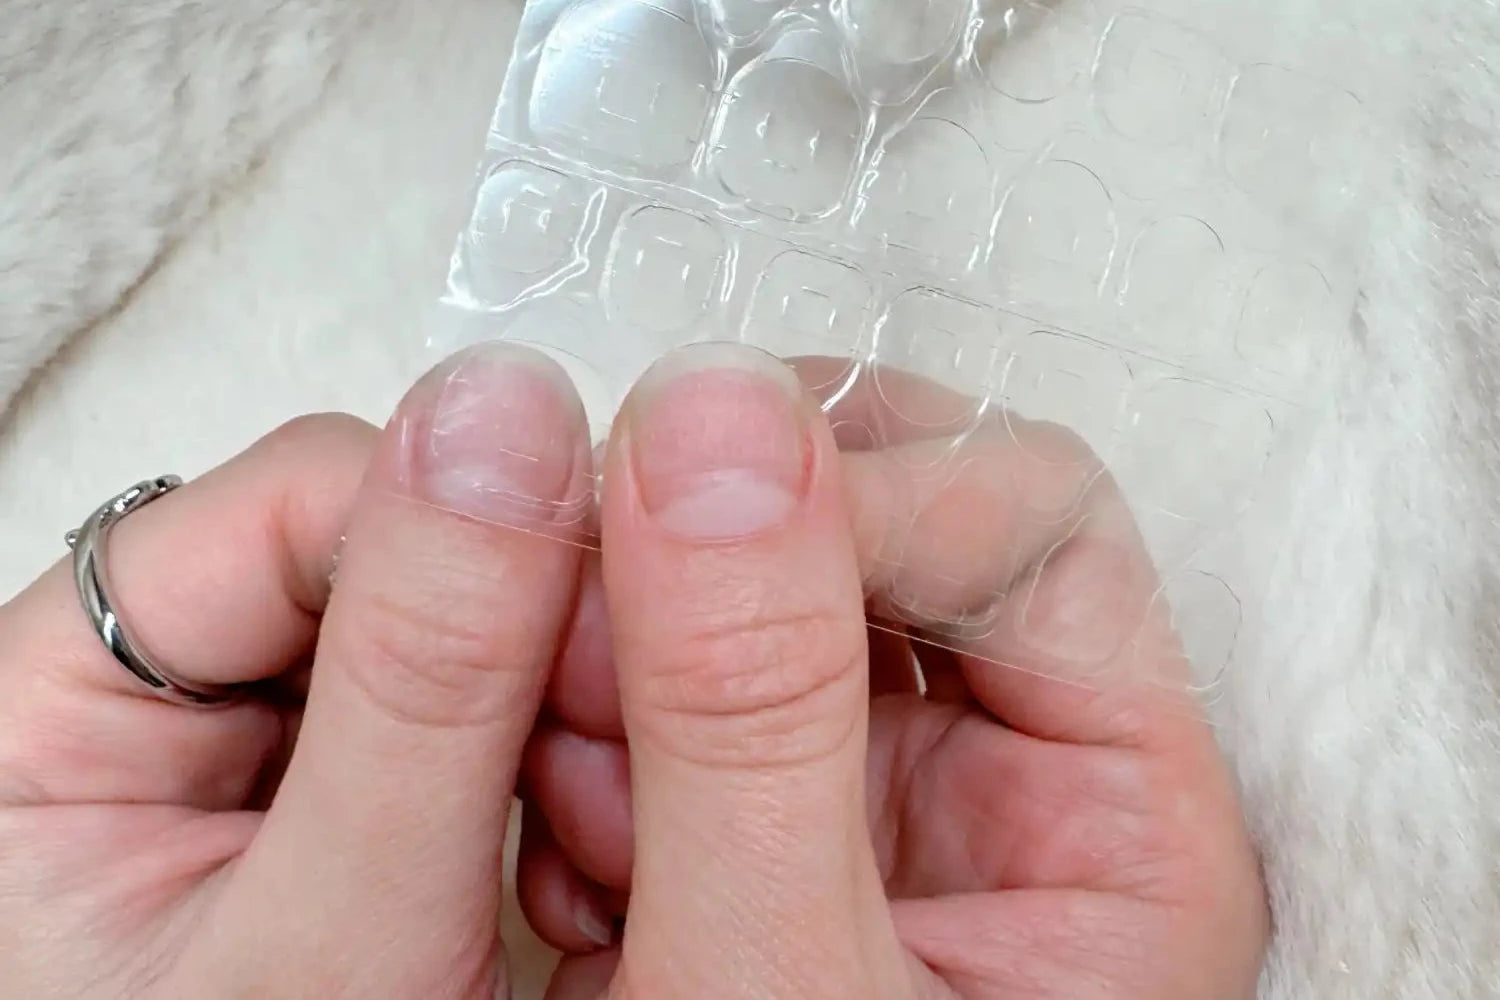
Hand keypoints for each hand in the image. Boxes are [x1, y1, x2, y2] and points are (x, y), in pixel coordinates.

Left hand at [0, 344, 595, 997]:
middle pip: (394, 547)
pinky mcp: (355, 790)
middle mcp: (159, 704)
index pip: (301, 498)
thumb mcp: (337, 950)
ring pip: (464, 626)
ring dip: (567, 721)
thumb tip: (512, 419)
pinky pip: (487, 711)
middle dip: (542, 654)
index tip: (611, 643)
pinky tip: (584, 859)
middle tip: (615, 792)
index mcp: (54, 712)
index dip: (478, 537)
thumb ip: (421, 683)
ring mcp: (268, 744)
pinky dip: (563, 772)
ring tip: (598, 855)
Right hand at [519, 347, 1268, 998]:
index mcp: (1116, 828)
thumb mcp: (782, 984)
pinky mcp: (737, 828)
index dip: (863, 488)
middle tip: (593, 612)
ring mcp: (858, 795)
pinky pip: (656, 687)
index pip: (1038, 519)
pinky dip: (582, 731)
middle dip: (710, 552)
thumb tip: (709, 420)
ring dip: (621, 654)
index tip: (686, 504)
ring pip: (738, 595)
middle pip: (875, 525)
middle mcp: (999, 784)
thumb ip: (754, 716)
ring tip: (572, 789)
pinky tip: (566, 848)